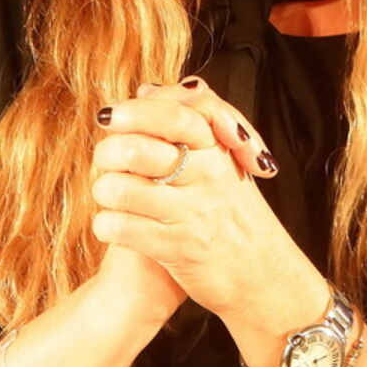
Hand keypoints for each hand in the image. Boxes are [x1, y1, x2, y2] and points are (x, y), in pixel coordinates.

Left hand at [89, 79, 310, 322]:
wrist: (264, 277)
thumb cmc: (236, 215)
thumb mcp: (224, 162)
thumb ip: (190, 120)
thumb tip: (146, 90)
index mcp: (218, 150)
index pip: (174, 113)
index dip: (134, 112)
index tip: (109, 117)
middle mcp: (207, 177)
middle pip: (136, 148)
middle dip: (106, 153)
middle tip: (106, 161)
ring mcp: (192, 213)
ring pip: (120, 188)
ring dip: (103, 191)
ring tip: (111, 196)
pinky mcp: (176, 248)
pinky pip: (120, 227)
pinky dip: (106, 225)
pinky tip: (114, 226)